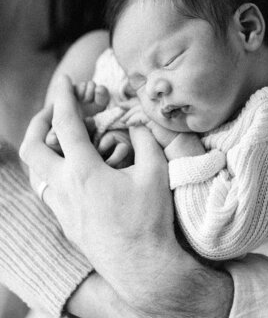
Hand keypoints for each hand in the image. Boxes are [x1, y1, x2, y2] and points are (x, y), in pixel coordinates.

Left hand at [20, 76, 232, 316]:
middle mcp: (64, 188)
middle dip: (39, 121)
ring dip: (46, 148)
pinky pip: (49, 189)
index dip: (65, 96)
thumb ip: (143, 139)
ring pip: (38, 171)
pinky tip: (77, 169)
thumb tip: (135, 125)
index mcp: (84, 171)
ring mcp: (62, 208)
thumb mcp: (155, 171)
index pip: (66, 123)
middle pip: (33, 147)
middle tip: (57, 110)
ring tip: (68, 138)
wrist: (141, 267)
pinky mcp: (66, 223)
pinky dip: (56, 170)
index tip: (66, 80)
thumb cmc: (150, 219)